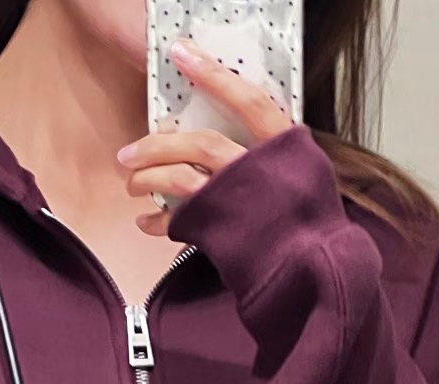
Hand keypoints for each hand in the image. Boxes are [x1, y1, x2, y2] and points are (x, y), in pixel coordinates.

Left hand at [117, 38, 293, 235]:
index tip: (183, 54)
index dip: (215, 76)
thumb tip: (227, 139)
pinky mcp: (223, 234)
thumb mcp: (303, 173)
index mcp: (284, 148)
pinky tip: (145, 221)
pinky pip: (179, 221)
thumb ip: (272, 152)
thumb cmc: (306, 221)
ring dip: (148, 179)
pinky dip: (157, 221)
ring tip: (131, 184)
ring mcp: (239, 204)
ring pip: (183, 179)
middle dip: (158, 146)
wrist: (311, 273)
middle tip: (128, 154)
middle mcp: (258, 172)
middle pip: (200, 144)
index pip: (248, 101)